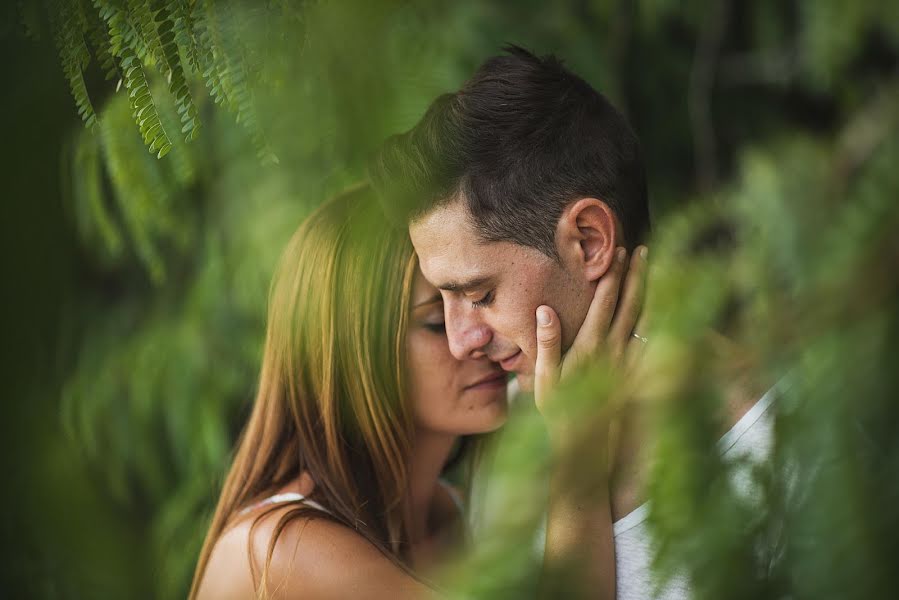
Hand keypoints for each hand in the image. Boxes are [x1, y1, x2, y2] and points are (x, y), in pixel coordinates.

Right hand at [534, 246, 647, 443]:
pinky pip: (650, 340)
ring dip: (648, 293)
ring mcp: (628, 361)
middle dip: (635, 275)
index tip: (618, 252)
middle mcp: (613, 350)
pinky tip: (659, 307)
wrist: (586, 444)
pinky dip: (657, 319)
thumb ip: (546, 342)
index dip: (612, 276)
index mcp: (590, 346)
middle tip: (642, 250)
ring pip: (644, 319)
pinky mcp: (635, 373)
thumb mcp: (543, 379)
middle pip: (630, 304)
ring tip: (653, 271)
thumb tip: (545, 309)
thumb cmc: (558, 412)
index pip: (605, 302)